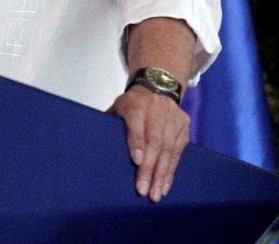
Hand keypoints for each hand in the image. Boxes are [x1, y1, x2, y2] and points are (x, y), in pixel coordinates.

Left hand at [108, 86, 189, 202]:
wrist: (157, 86)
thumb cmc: (132, 104)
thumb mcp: (118, 107)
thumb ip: (110, 124)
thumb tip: (94, 146)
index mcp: (135, 104)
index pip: (136, 122)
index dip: (137, 142)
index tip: (136, 161)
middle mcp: (156, 110)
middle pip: (154, 141)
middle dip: (149, 168)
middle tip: (143, 189)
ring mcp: (172, 119)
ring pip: (168, 149)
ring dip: (161, 174)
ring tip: (156, 193)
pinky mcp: (184, 127)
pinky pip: (178, 152)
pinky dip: (171, 171)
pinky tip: (165, 185)